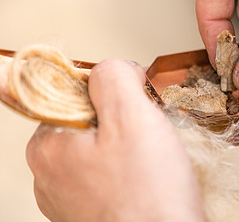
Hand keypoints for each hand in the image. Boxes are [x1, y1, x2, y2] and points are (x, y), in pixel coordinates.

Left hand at [26, 60, 204, 221]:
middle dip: (128, 121)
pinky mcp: (93, 212)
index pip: (78, 92)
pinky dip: (135, 171)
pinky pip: (114, 175)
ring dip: (134, 147)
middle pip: (95, 120)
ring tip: (153, 164)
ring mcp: (71, 197)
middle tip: (150, 139)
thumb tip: (114, 68)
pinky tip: (150, 182)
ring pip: (107, 148)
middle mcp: (50, 173)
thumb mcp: (132, 115)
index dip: (116, 92)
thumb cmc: (148, 194)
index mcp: (48, 145)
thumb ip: (114, 77)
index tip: (138, 108)